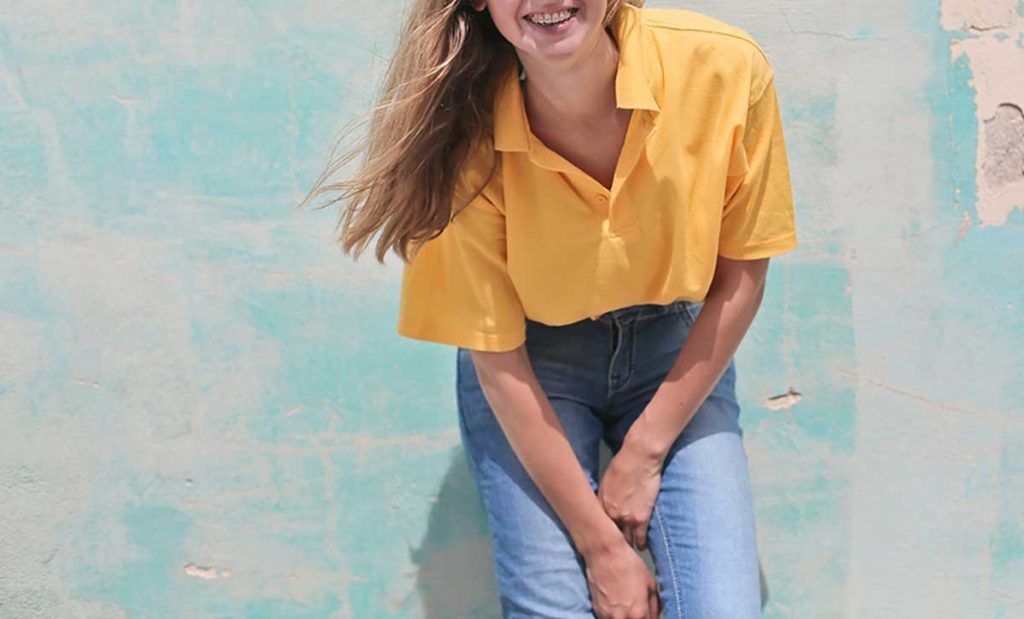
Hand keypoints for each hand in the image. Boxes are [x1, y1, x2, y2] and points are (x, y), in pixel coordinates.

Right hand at [584, 535, 660, 618]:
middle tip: (640, 610)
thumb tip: (655, 616)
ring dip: (626, 618)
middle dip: (639, 618)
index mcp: (639, 614)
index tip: (649, 614)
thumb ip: (655, 605)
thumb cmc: (629, 565)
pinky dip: (615, 616)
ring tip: (627, 606)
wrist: (604, 554)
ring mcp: (607, 616)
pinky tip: (617, 603)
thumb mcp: (650, 583)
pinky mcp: (597, 611)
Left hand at [597, 434, 664, 550]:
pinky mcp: (642, 519)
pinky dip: (641, 545)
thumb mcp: (606, 482)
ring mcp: (626, 518)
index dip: (598, 535)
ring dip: (626, 547)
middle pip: (609, 537)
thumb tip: (602, 507)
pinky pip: (640, 539)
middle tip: (611, 552)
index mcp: (600, 505)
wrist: (639, 458)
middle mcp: (611, 515)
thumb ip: (603, 498)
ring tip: (626, 554)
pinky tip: (640, 547)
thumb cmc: (622, 465)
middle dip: (610, 544)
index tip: (599, 542)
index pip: (596, 527)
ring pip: (625, 541)